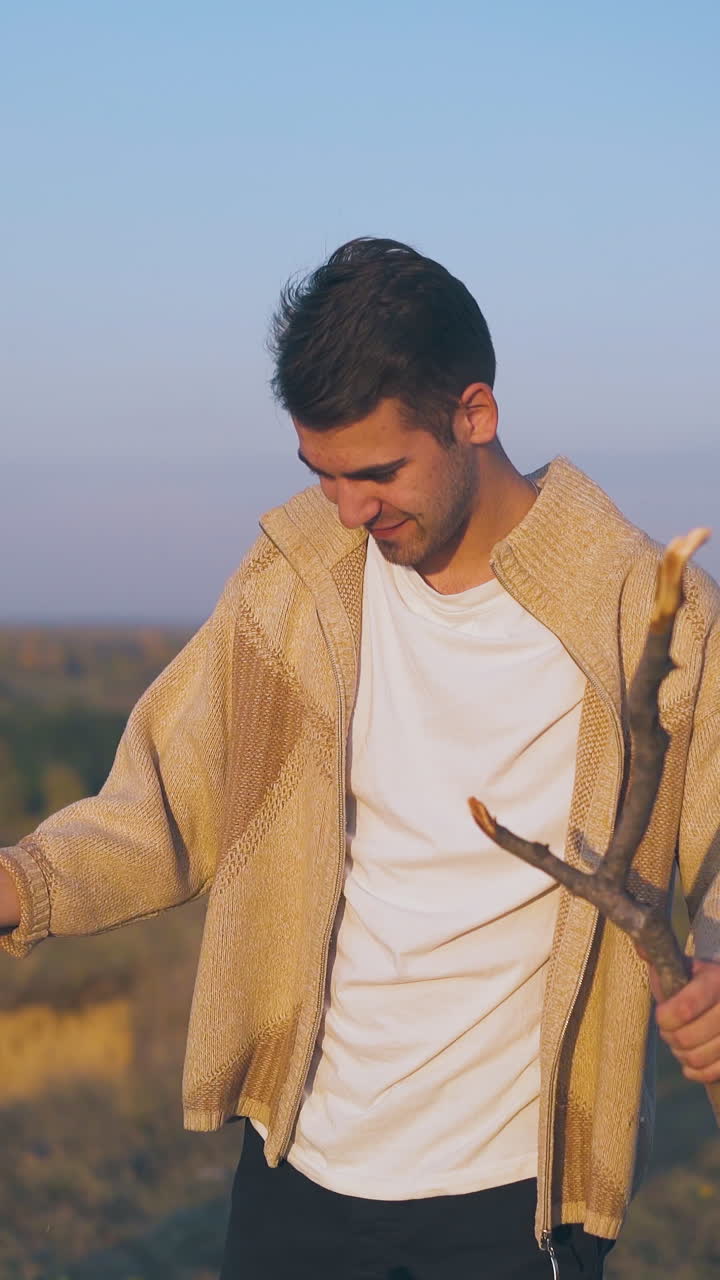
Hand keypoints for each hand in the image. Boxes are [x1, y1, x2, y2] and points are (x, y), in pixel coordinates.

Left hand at [650, 959, 719, 1083]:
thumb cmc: (695, 982)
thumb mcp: (681, 966)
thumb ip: (660, 958)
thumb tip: (640, 944)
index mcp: (716, 981)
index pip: (685, 1007)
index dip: (665, 1018)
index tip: (661, 1015)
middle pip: (688, 1038)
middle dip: (670, 1037)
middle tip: (668, 1031)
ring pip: (698, 1058)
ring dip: (681, 1055)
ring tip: (680, 1043)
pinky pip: (712, 1074)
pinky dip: (696, 1072)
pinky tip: (691, 1062)